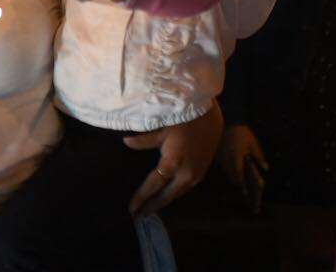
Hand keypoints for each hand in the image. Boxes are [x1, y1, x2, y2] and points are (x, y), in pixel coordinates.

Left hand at [124, 100, 223, 215]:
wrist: (210, 119)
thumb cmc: (184, 120)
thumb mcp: (162, 129)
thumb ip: (144, 140)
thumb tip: (126, 142)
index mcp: (172, 164)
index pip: (153, 186)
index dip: (141, 198)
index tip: (131, 209)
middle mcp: (185, 175)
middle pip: (166, 197)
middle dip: (151, 207)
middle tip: (138, 217)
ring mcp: (195, 177)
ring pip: (176, 195)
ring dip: (163, 202)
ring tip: (149, 209)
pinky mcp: (201, 175)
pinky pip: (184, 190)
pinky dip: (173, 194)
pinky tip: (165, 196)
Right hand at [217, 123, 268, 190]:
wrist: (229, 120)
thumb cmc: (243, 133)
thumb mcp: (253, 144)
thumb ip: (259, 157)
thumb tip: (266, 168)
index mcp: (237, 155)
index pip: (238, 172)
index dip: (241, 182)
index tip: (244, 190)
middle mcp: (227, 156)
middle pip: (231, 173)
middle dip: (237, 181)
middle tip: (243, 189)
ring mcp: (221, 154)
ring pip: (226, 169)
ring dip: (232, 175)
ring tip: (238, 182)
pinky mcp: (217, 152)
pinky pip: (222, 164)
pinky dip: (227, 168)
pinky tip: (231, 171)